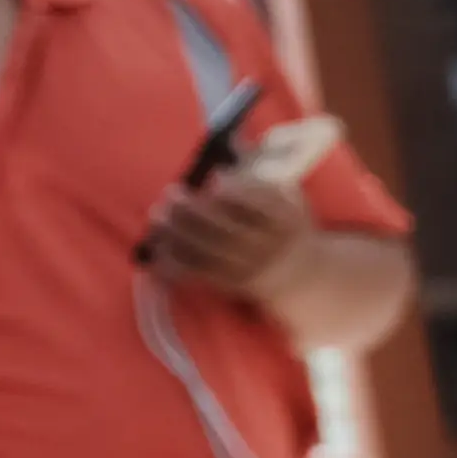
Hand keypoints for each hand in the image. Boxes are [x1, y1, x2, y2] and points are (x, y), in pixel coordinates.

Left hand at [142, 162, 312, 292]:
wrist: (299, 274)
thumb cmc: (283, 225)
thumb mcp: (286, 200)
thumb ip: (256, 184)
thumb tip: (217, 174)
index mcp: (284, 222)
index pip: (259, 207)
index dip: (233, 192)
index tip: (214, 178)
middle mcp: (265, 247)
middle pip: (224, 231)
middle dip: (191, 210)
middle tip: (171, 192)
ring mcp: (245, 267)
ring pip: (205, 252)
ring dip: (175, 233)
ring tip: (157, 216)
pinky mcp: (228, 283)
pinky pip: (196, 273)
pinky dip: (173, 260)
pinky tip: (157, 246)